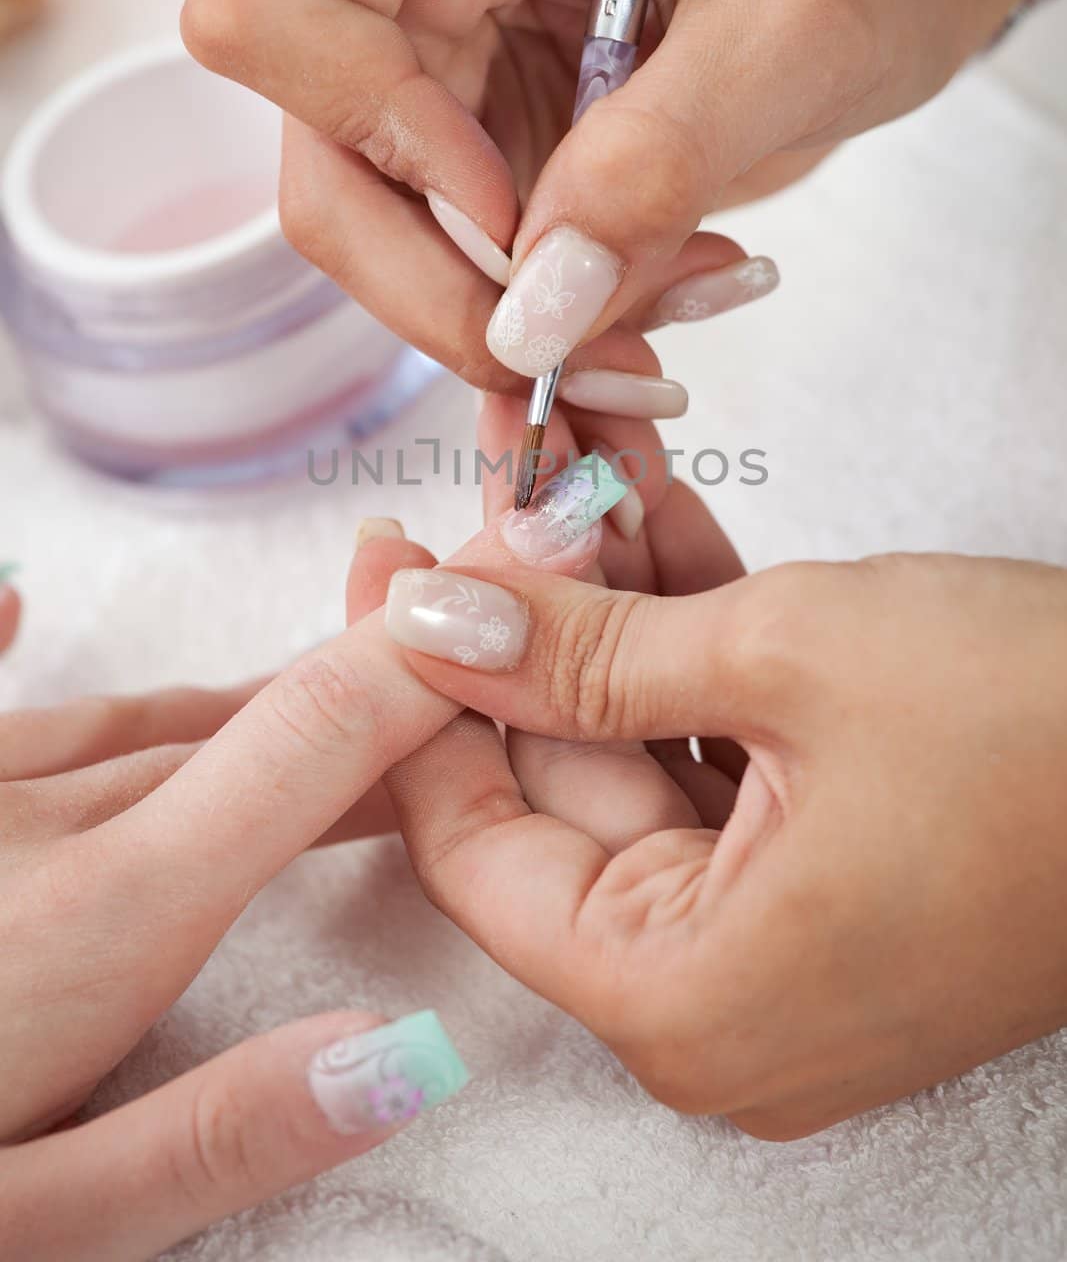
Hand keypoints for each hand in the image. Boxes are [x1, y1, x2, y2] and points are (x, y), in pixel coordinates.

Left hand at [0, 421, 688, 1257]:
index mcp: (100, 914)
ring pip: (128, 720)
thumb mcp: (34, 1234)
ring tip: (327, 696)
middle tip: (461, 698)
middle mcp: (34, 818)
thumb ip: (218, 1136)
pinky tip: (11, 597)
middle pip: (241, 731)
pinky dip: (15, 653)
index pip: (310, 745)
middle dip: (362, 708)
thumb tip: (405, 1054)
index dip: (421, 678)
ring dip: (240, 710)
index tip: (512, 633)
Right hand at [182, 0, 1043, 401]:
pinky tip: (636, 333)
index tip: (516, 217)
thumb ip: (658, 163)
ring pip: (375, 246)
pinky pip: (448, 273)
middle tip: (598, 353)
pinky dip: (536, 331)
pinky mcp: (464, 146)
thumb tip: (536, 316)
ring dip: (505, 330)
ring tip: (653, 342)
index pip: (276, 12)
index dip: (374, 138)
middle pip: (320, 170)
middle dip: (447, 292)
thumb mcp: (789, 38)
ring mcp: (425, 64)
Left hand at [381, 448, 1066, 1138]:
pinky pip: (723, 754)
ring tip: (567, 452)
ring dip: (612, 598)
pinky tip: (650, 507)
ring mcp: (778, 939)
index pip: (470, 842)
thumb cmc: (1044, 734)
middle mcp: (716, 1001)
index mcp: (679, 998)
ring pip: (641, 748)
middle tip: (498, 468)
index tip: (390, 556)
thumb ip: (583, 650)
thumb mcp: (784, 657)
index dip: (417, 688)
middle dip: (531, 607)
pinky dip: (690, 637)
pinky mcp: (832, 873)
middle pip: (558, 783)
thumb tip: (432, 620)